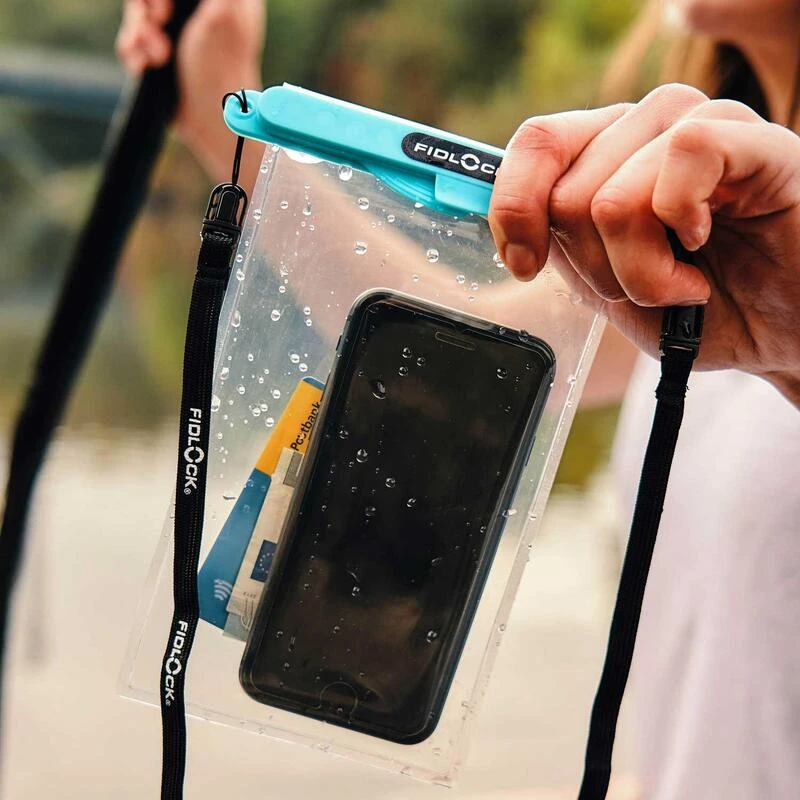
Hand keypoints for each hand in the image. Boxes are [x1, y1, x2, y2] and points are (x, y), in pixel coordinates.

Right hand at [116, 0, 265, 178]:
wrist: (209, 119)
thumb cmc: (222, 68)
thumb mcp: (221, 12)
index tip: (163, 8)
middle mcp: (201, 6)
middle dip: (148, 9)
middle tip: (159, 25)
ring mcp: (180, 29)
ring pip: (140, 11)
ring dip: (140, 33)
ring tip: (156, 57)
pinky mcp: (163, 51)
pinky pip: (133, 38)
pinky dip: (134, 52)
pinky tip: (146, 66)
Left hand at [489, 84, 799, 405]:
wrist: (781, 333)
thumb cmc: (699, 306)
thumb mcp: (609, 283)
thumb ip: (561, 245)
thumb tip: (511, 229)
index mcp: (606, 153)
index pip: (535, 145)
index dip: (513, 210)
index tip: (524, 265)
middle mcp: (645, 127)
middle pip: (566, 196)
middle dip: (598, 270)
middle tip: (648, 287)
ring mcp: (697, 125)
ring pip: (611, 198)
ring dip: (641, 272)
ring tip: (684, 285)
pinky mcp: (751, 138)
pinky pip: (682, 156)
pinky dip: (681, 227)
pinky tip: (705, 242)